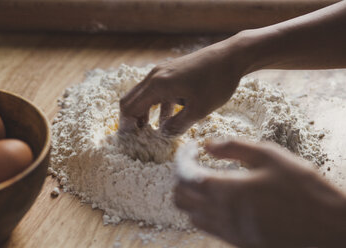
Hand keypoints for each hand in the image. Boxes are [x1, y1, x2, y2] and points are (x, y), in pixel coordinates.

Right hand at [119, 39, 247, 135]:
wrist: (232, 56)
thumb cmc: (217, 82)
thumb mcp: (199, 110)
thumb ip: (178, 125)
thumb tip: (164, 136)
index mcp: (157, 84)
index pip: (130, 107)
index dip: (127, 126)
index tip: (130, 141)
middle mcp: (155, 76)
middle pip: (132, 100)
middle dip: (133, 120)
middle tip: (138, 138)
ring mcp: (163, 72)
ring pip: (144, 96)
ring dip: (145, 114)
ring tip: (152, 132)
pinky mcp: (172, 72)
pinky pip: (157, 91)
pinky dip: (157, 106)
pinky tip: (168, 119)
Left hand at [175, 140, 345, 247]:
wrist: (329, 230)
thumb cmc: (303, 189)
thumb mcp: (271, 157)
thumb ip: (234, 148)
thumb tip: (208, 144)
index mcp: (228, 191)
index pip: (185, 177)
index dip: (182, 160)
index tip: (191, 149)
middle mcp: (222, 215)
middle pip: (180, 199)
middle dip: (181, 178)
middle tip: (194, 163)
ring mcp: (229, 232)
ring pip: (191, 215)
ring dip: (191, 196)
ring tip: (205, 179)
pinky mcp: (238, 242)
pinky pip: (208, 227)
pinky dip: (204, 211)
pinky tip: (221, 198)